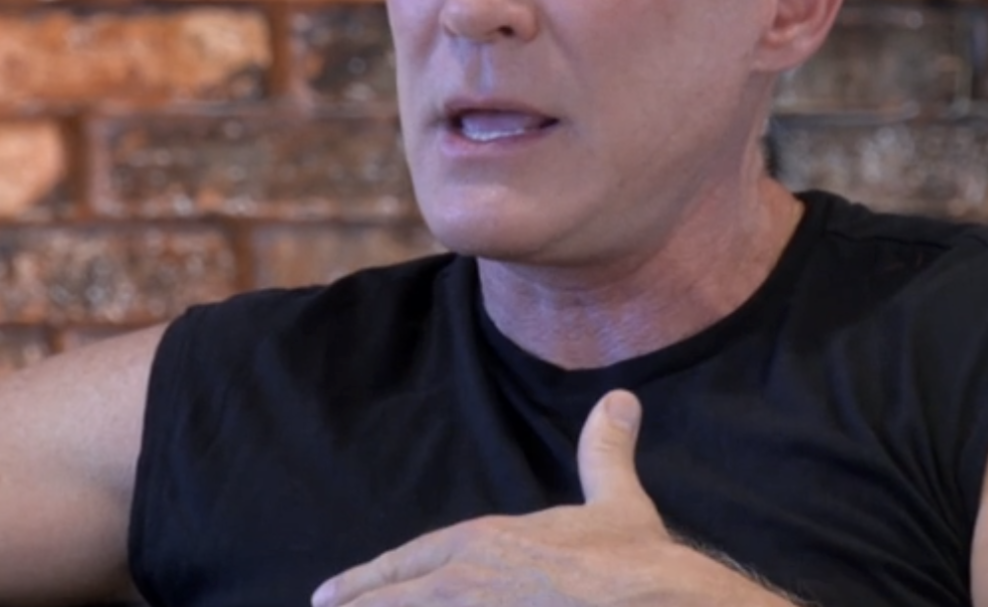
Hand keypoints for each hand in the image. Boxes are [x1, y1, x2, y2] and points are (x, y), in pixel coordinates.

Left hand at [311, 390, 788, 606]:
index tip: (332, 592)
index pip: (410, 562)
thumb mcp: (618, 502)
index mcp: (486, 544)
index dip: (370, 581)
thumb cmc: (635, 564)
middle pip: (391, 600)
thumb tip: (619, 400)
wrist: (655, 601)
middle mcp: (466, 582)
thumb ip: (604, 453)